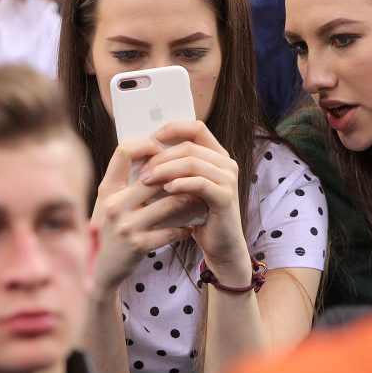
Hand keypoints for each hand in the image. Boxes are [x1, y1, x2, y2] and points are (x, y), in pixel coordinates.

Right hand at [92, 139, 195, 295]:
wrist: (99, 269)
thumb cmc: (109, 229)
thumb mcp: (109, 201)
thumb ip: (126, 181)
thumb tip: (155, 156)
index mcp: (107, 188)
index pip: (124, 152)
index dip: (146, 145)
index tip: (163, 149)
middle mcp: (114, 203)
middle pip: (155, 176)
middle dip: (179, 174)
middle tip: (196, 174)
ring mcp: (125, 225)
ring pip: (169, 203)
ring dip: (188, 200)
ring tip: (199, 198)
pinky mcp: (138, 245)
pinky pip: (171, 231)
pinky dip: (184, 228)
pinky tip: (190, 227)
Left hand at [141, 121, 250, 278]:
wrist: (220, 244)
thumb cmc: (198, 213)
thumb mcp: (186, 185)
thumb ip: (175, 167)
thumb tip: (144, 151)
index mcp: (217, 155)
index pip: (197, 128)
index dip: (174, 128)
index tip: (153, 138)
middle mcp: (226, 163)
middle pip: (190, 146)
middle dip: (162, 156)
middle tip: (143, 170)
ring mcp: (228, 179)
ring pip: (193, 163)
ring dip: (166, 170)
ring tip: (148, 180)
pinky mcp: (225, 197)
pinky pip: (199, 183)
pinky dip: (180, 184)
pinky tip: (166, 189)